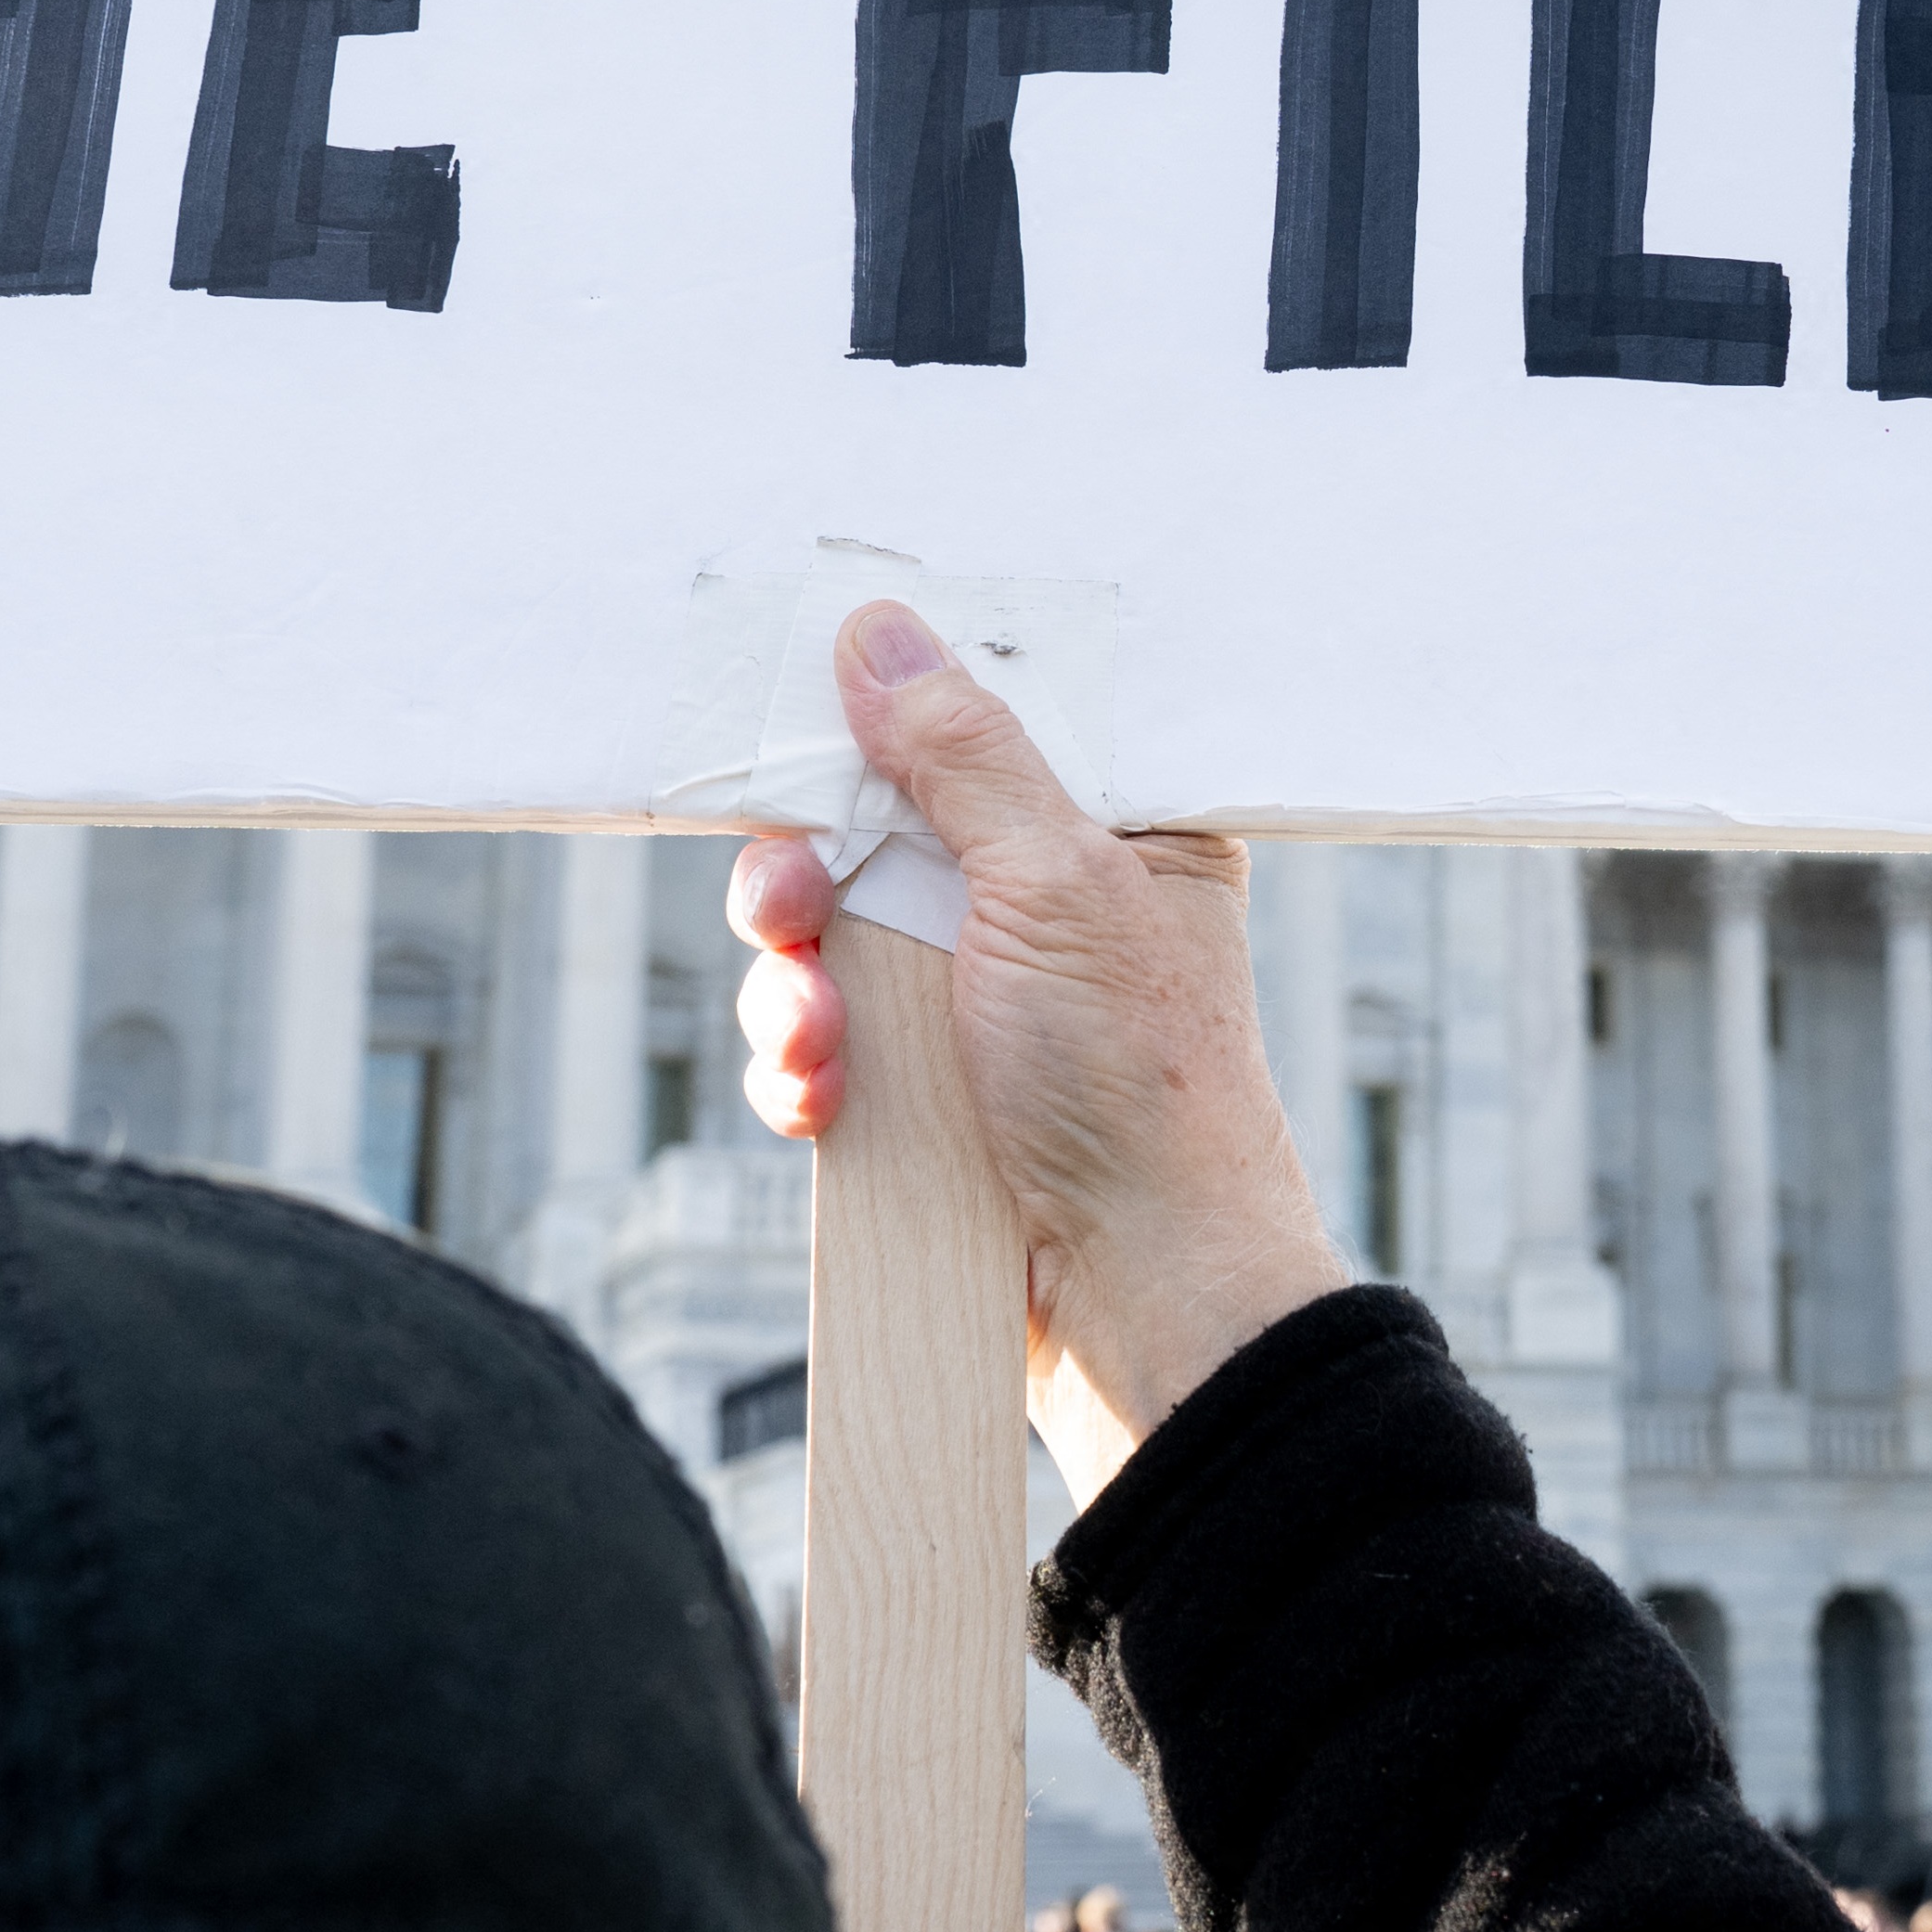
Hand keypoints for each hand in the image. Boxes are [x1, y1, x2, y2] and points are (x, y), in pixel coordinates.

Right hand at [734, 604, 1350, 1502]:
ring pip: (827, 944)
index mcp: (1112, 834)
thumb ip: (964, 756)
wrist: (1138, 1300)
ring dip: (796, 988)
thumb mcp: (1056, 884)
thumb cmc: (1141, 1091)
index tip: (804, 718)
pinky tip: (823, 1103)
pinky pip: (820, 1046)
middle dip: (808, 874)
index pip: (976, 727)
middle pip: (872, 833)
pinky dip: (803, 1068)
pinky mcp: (927, 1097)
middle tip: (791, 905)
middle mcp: (1044, 908)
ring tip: (825, 1045)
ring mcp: (980, 1006)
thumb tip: (881, 632)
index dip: (882, 722)